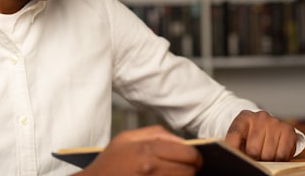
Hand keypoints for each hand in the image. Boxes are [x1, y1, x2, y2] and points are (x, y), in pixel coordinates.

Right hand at [78, 125, 201, 175]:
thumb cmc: (109, 162)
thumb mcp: (126, 138)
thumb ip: (155, 133)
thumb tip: (180, 140)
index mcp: (147, 148)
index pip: (188, 153)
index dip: (195, 157)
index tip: (193, 160)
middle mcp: (151, 167)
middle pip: (190, 170)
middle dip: (191, 169)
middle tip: (186, 169)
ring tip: (175, 174)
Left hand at [224, 110, 296, 161]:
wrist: (269, 126)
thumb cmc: (251, 135)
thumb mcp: (240, 137)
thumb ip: (234, 145)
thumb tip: (233, 155)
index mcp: (244, 117)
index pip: (234, 134)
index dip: (232, 148)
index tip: (234, 157)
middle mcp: (260, 117)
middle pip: (253, 150)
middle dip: (253, 158)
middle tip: (254, 156)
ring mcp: (275, 122)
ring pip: (268, 155)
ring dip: (266, 160)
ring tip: (264, 153)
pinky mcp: (288, 130)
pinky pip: (282, 155)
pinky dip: (278, 160)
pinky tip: (275, 153)